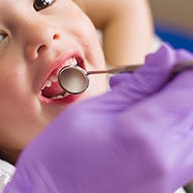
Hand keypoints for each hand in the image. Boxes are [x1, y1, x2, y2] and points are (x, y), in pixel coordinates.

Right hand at [4, 44, 192, 192]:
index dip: (182, 67)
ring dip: (172, 106)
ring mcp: (169, 177)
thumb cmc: (59, 156)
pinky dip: (169, 126)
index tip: (163, 59)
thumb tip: (164, 58)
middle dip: (175, 84)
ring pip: (191, 128)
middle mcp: (168, 159)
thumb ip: (137, 85)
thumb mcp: (94, 110)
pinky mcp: (165, 185)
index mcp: (146, 134)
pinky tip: (142, 120)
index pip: (189, 89)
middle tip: (146, 77)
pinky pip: (185, 149)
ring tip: (138, 100)